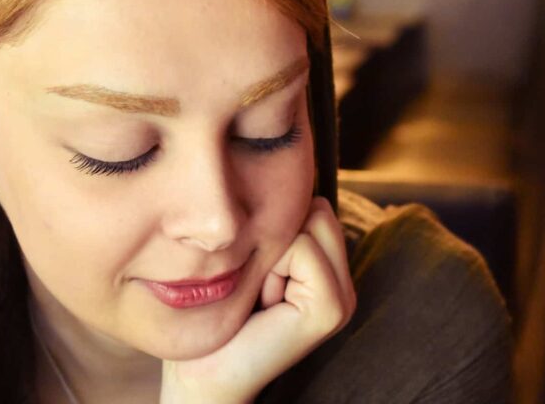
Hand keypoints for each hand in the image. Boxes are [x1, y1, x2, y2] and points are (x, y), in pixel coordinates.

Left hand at [160, 197, 356, 403]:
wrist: (202, 372)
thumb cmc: (217, 312)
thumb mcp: (251, 256)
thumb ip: (277, 224)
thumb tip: (283, 171)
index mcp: (327, 269)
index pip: (313, 204)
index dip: (272, 227)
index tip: (253, 270)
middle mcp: (343, 281)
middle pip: (315, 208)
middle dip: (275, 235)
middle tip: (257, 283)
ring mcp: (343, 297)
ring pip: (309, 222)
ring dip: (271, 251)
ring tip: (259, 292)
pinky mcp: (331, 309)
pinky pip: (301, 249)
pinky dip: (272, 268)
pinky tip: (263, 305)